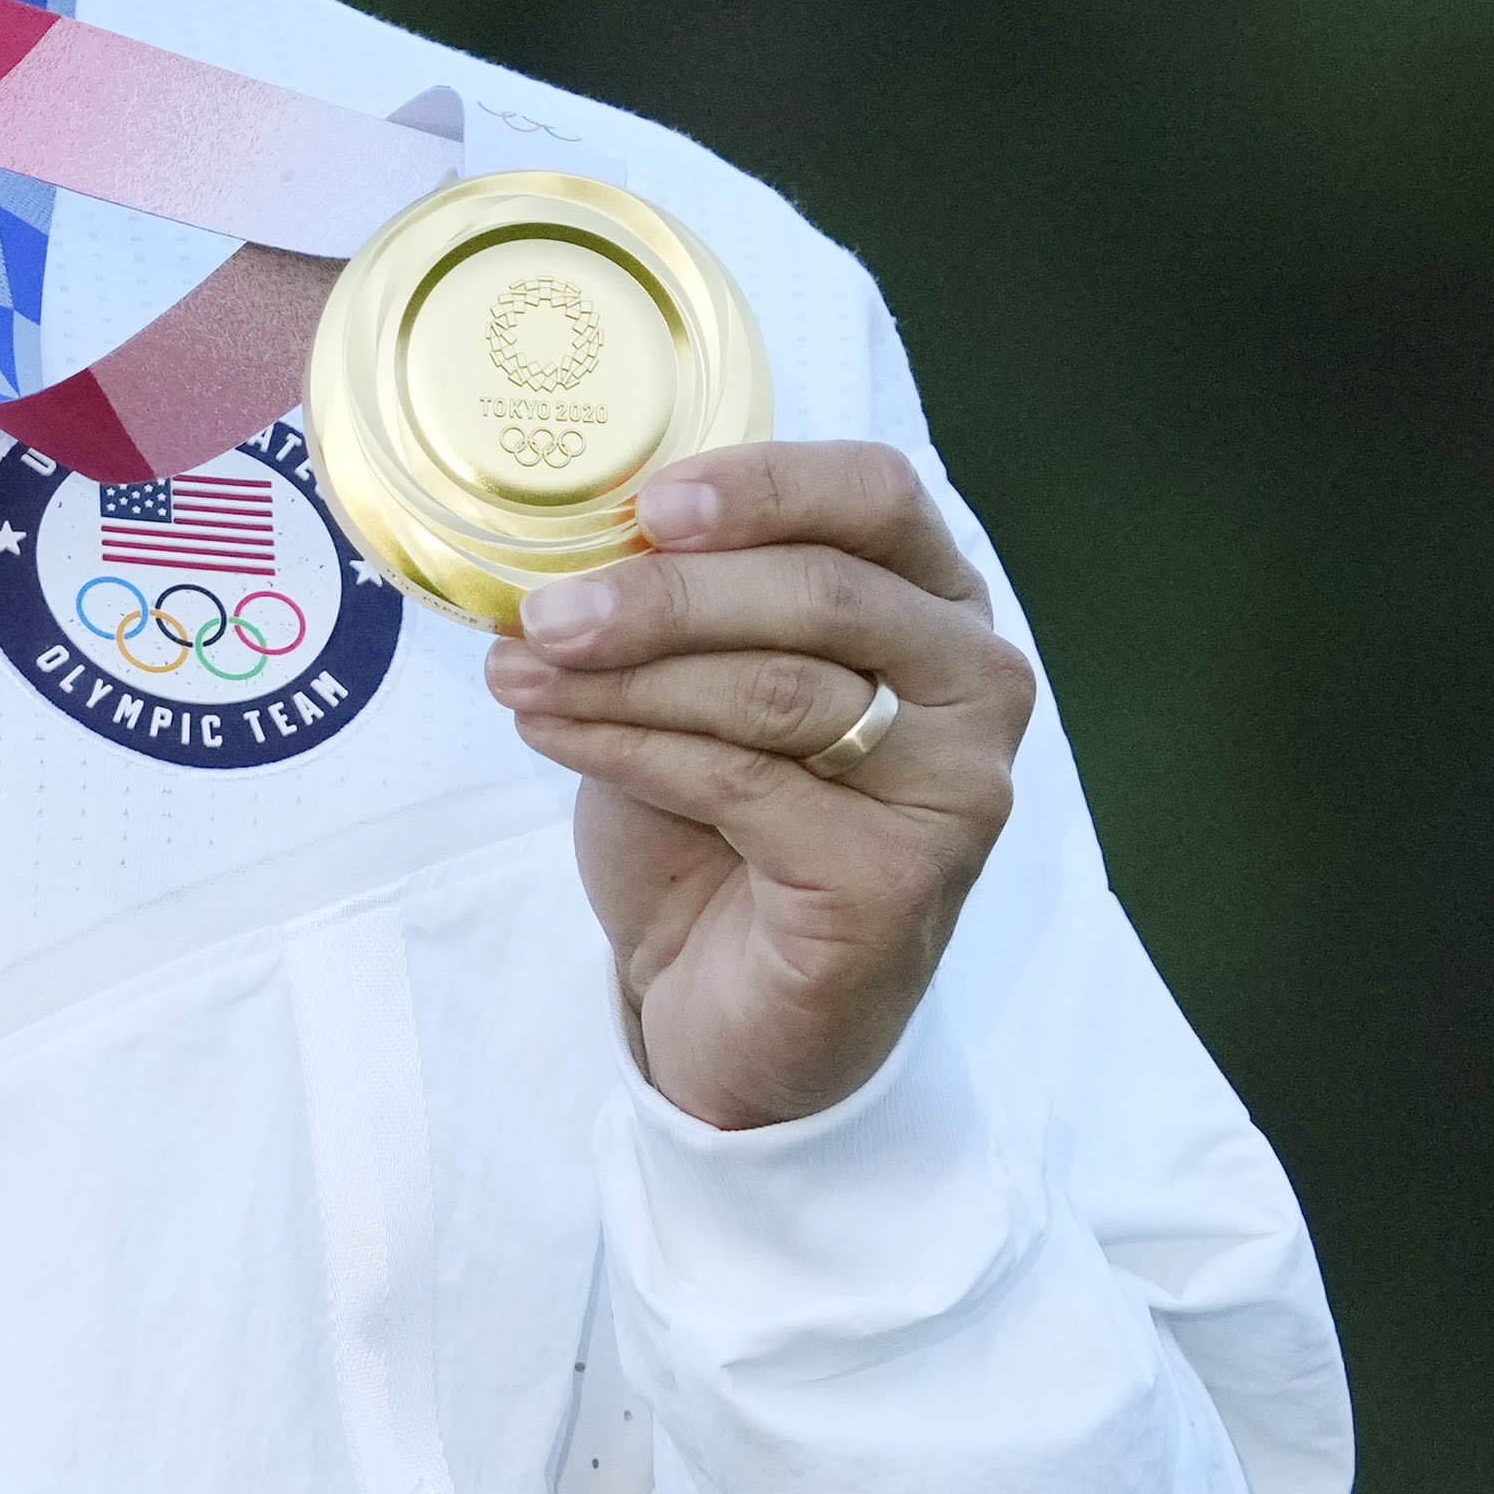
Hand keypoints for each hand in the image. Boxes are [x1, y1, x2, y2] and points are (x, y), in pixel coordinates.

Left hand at [479, 441, 1028, 1133]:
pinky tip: (550, 733)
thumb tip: (563, 538)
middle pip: (824, 594)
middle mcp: (976, 684)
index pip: (879, 496)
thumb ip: (682, 607)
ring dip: (628, 675)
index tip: (648, 502)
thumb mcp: (700, 686)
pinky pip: (742, 783)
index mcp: (940, 604)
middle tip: (544, 610)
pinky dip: (629, 749)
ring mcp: (955, 786)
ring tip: (516, 672)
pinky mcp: (899, 876)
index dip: (766, 485)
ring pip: (777, 691)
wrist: (733, 1008)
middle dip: (667, 595)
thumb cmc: (720, 830)